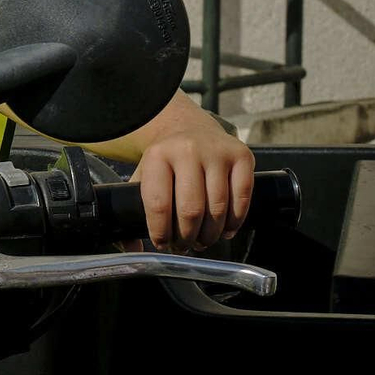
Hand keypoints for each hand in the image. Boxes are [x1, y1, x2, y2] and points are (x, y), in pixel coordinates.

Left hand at [130, 109, 253, 253]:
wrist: (190, 127)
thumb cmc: (166, 161)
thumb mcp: (143, 174)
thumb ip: (134, 207)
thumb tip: (132, 247)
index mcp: (157, 156)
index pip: (158, 204)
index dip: (161, 232)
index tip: (162, 244)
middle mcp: (187, 150)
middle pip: (191, 210)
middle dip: (187, 237)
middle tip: (185, 247)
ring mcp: (217, 152)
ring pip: (218, 208)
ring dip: (210, 234)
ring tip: (202, 241)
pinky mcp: (242, 156)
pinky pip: (242, 198)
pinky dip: (235, 221)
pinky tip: (225, 230)